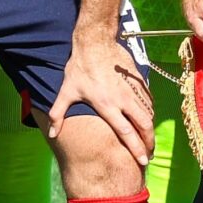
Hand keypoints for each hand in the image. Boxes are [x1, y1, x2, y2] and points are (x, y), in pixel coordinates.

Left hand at [55, 33, 156, 165]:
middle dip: (149, 142)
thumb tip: (52, 134)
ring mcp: (132, 89)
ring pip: (148, 112)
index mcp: (107, 105)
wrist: (96, 41)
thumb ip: (58, 114)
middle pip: (144, 125)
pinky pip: (148, 99)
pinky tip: (148, 117)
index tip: (143, 160)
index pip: (126, 132)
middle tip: (150, 155)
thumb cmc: (80, 68)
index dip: (136, 148)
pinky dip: (150, 111)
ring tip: (149, 140)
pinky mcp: (137, 79)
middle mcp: (123, 99)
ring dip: (150, 128)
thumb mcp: (66, 91)